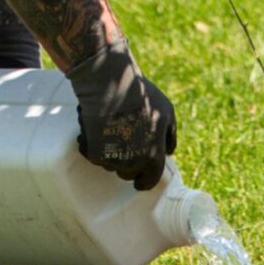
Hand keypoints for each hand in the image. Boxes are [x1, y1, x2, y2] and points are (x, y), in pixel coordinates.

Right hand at [65, 39, 176, 190]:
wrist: (111, 84)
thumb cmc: (141, 95)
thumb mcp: (166, 111)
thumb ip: (170, 135)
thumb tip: (169, 152)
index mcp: (154, 156)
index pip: (149, 180)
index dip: (144, 180)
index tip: (139, 180)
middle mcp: (134, 163)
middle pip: (128, 174)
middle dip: (128, 164)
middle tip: (125, 144)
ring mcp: (112, 159)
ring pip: (110, 166)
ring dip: (111, 154)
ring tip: (111, 130)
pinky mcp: (94, 153)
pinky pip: (93, 156)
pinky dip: (93, 146)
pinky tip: (95, 129)